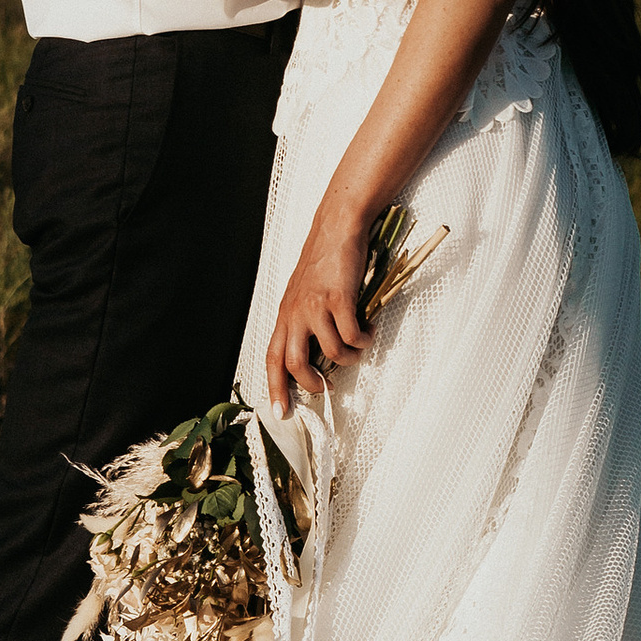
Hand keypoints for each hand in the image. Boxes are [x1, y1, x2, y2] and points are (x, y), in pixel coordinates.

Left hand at [266, 212, 367, 414]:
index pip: (273, 357)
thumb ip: (305, 320)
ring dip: (349, 358)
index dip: (275, 388)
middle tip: (328, 386)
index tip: (281, 412)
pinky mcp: (339, 299)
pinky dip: (363, 340)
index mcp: (285, 314)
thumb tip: (319, 353)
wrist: (337, 228)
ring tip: (358, 348)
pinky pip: (351, 334)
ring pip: (330, 351)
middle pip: (295, 363)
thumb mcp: (303, 293)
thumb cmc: (323, 259)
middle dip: (312, 383)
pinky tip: (368, 332)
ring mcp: (316, 306)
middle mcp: (296, 313)